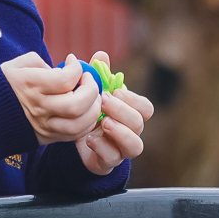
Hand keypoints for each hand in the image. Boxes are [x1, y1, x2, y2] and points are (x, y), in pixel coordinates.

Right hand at [2, 52, 106, 145]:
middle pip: (76, 104)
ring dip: (93, 109)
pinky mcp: (47, 137)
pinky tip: (86, 111)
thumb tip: (61, 68)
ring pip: (79, 124)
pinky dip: (86, 123)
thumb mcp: (15, 66)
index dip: (76, 68)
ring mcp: (44, 125)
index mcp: (31, 85)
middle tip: (88, 80)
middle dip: (91, 90)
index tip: (73, 62)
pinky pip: (74, 135)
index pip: (65, 79)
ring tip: (92, 97)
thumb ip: (39, 62)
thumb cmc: (3, 86)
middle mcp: (39, 107)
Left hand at [75, 50, 151, 174]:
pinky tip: (88, 138)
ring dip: (121, 133)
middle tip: (104, 102)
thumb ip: (98, 74)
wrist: (72, 137)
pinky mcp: (107, 163)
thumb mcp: (91, 92)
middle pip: (139, 124)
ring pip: (135, 146)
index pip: (146, 108)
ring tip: (104, 123)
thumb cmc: (88, 111)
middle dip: (122, 112)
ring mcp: (121, 150)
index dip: (134, 100)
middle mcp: (131, 132)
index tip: (115, 92)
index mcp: (130, 113)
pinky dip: (102, 148)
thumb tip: (101, 54)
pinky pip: (112, 159)